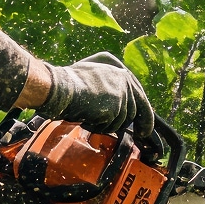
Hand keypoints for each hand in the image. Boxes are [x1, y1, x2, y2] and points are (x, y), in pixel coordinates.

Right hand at [39, 52, 153, 136]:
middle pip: (136, 108)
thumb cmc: (68, 84)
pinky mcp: (116, 107)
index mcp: (117, 69)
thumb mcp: (92, 77)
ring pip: (122, 121)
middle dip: (141, 123)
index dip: (143, 110)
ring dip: (107, 125)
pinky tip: (86, 119)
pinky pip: (111, 126)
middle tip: (142, 134)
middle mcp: (123, 77)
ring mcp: (121, 92)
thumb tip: (118, 105)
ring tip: (89, 117)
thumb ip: (107, 86)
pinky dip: (98, 127)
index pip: (138, 92)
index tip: (145, 123)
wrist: (60, 88)